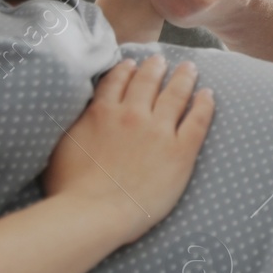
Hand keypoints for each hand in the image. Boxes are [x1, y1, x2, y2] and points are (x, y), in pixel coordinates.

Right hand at [42, 53, 215, 247]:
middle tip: (163, 60)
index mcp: (102, 113)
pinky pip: (198, 120)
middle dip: (156, 67)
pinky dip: (204, 104)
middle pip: (148, 82)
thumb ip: (78, 125)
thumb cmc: (71, 188)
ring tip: (190, 68)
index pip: (117, 81)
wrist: (95, 212)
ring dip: (184, 78)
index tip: (133, 63)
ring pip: (176, 94)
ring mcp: (159, 131)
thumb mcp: (63, 146)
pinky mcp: (181, 150)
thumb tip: (84, 115)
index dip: (126, 70)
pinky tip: (209, 94)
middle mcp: (132, 115)